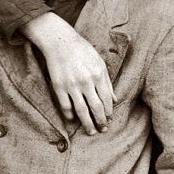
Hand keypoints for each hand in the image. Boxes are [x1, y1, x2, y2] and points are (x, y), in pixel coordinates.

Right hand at [23, 12, 114, 134]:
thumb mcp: (99, 62)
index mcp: (98, 75)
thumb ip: (108, 82)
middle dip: (100, 121)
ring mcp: (72, 85)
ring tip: (90, 131)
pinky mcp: (59, 86)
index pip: (107, 100)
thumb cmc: (82, 50)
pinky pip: (65, 106)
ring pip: (81, 110)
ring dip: (87, 123)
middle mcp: (86, 82)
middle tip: (102, 130)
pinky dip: (69, 115)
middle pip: (96, 108)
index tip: (109, 119)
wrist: (60, 41)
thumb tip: (115, 100)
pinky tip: (73, 119)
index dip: (108, 112)